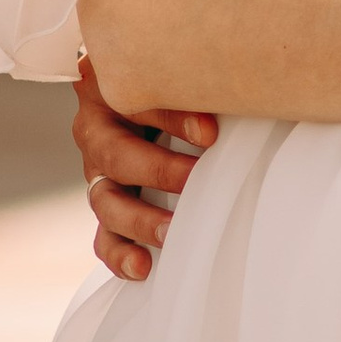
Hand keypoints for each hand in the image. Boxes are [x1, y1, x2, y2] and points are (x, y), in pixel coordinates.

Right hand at [72, 55, 215, 281]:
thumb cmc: (168, 83)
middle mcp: (97, 132)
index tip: (209, 133)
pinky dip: (120, 253)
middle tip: (195, 180)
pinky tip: (142, 266)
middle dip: (159, 170)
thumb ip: (195, 85)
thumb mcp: (174, 75)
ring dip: (140, 219)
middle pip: (116, 156)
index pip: (136, 103)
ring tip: (171, 233)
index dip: (172, 119)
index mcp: (111, 90)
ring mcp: (97, 172)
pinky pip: (103, 236)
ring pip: (105, 201)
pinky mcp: (106, 204)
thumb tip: (243, 99)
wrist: (133, 94)